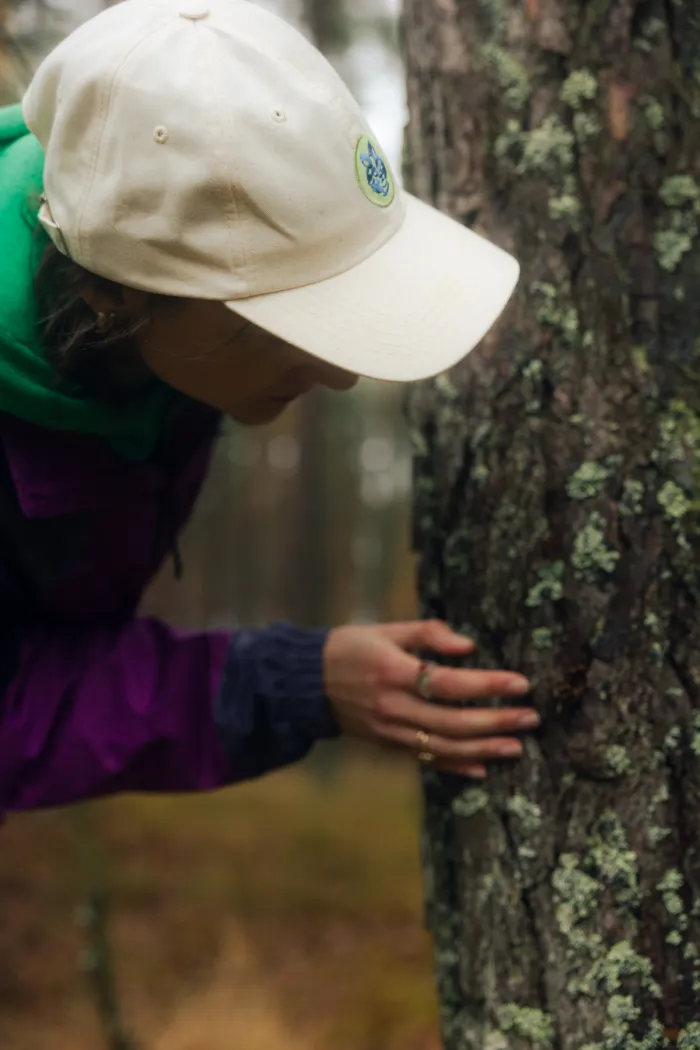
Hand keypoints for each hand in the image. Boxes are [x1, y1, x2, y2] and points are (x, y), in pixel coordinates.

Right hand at [323, 619, 538, 779]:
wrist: (306, 683)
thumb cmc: (351, 647)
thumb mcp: (386, 629)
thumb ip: (428, 633)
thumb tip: (469, 646)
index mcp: (393, 672)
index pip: (449, 683)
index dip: (488, 684)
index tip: (521, 683)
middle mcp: (393, 707)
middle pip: (454, 721)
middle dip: (497, 721)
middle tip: (531, 718)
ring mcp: (390, 731)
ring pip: (445, 746)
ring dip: (485, 748)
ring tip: (518, 745)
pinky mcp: (388, 745)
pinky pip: (428, 759)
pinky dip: (457, 766)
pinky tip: (484, 767)